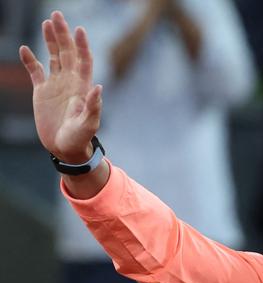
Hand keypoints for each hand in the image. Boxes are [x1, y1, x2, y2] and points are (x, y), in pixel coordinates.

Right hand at [19, 11, 101, 162]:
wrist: (65, 148)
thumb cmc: (80, 138)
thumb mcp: (89, 124)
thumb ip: (94, 106)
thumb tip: (98, 86)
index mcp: (82, 87)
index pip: (83, 60)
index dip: (82, 45)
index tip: (79, 29)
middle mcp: (70, 82)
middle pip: (68, 52)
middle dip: (64, 34)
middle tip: (58, 15)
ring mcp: (56, 85)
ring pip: (54, 57)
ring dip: (51, 40)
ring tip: (48, 23)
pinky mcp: (42, 91)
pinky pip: (35, 71)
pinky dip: (30, 60)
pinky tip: (25, 49)